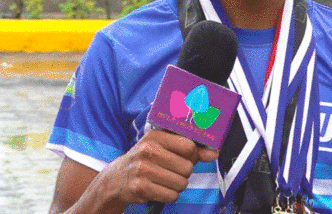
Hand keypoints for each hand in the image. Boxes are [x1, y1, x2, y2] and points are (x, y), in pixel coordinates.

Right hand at [94, 129, 218, 209]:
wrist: (117, 178)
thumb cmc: (147, 160)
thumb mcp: (164, 148)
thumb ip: (191, 150)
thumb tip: (214, 153)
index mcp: (155, 136)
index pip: (189, 146)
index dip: (191, 155)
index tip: (184, 157)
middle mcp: (148, 150)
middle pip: (187, 167)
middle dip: (183, 173)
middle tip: (169, 170)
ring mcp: (143, 169)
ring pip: (181, 183)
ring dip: (176, 185)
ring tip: (163, 179)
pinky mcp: (141, 187)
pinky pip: (171, 195)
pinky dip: (169, 195)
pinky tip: (157, 188)